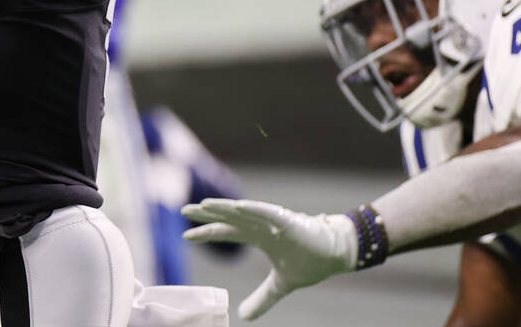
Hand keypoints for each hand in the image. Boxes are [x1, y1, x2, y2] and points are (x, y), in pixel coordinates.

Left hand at [182, 198, 356, 319]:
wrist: (337, 253)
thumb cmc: (309, 260)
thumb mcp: (280, 285)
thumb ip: (262, 298)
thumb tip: (243, 316)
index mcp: (258, 236)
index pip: (226, 232)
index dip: (207, 233)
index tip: (186, 235)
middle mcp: (262, 226)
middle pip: (229, 217)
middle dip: (207, 213)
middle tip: (183, 209)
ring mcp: (275, 222)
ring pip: (244, 212)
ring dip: (225, 207)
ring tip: (205, 204)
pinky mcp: (290, 222)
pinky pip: (269, 213)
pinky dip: (254, 209)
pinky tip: (238, 206)